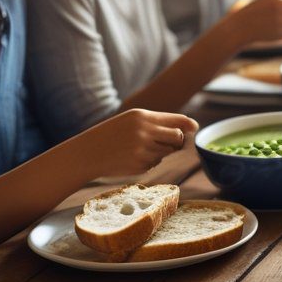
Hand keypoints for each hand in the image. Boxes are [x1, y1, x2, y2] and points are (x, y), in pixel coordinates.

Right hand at [80, 109, 197, 175]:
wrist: (88, 152)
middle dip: (177, 142)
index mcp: (143, 116)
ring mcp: (142, 150)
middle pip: (177, 138)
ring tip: (141, 148)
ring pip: (167, 152)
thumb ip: (158, 122)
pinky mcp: (140, 165)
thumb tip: (189, 128)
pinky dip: (149, 162)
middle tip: (168, 142)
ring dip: (161, 152)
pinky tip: (133, 158)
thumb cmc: (113, 134)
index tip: (194, 128)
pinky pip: (155, 163)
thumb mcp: (133, 120)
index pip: (177, 120)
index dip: (188, 125)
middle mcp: (145, 132)